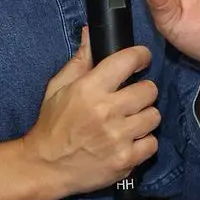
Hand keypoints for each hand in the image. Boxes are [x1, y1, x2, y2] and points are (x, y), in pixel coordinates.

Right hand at [22, 28, 160, 196]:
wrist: (45, 166)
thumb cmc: (52, 124)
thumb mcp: (58, 87)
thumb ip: (80, 60)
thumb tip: (90, 33)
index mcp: (89, 89)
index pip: (128, 61)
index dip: (140, 56)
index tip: (141, 59)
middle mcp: (106, 111)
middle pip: (149, 89)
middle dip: (143, 90)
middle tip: (132, 96)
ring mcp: (118, 137)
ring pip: (154, 116)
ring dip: (144, 116)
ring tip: (130, 119)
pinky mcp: (125, 160)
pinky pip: (152, 143)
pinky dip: (143, 142)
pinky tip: (129, 140)